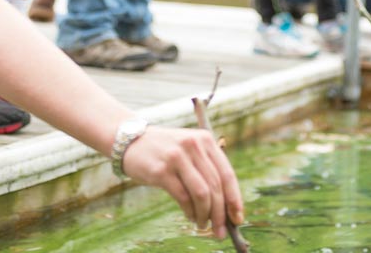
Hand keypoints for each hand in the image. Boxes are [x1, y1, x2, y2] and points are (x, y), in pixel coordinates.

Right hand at [122, 126, 243, 238]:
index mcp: (205, 139)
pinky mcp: (161, 170)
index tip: (238, 218)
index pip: (227, 173)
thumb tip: (226, 205)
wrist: (132, 140)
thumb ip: (206, 168)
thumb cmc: (166, 150)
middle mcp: (193, 145)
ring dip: (205, 215)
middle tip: (220, 231)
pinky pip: (183, 197)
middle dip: (220, 213)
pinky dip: (190, 212)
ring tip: (203, 225)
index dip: (234, 199)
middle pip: (215, 186)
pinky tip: (190, 217)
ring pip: (201, 194)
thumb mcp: (189, 148)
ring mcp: (177, 157)